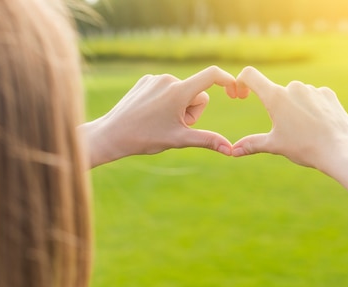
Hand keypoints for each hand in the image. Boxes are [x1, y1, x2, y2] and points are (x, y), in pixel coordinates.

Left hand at [79, 66, 237, 167]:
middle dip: (192, 111)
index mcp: (179, 92)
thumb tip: (231, 150)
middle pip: (196, 93)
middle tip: (174, 126)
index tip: (235, 90)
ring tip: (159, 121)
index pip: (212, 75)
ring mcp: (155, 78)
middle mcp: (168, 80)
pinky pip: (166, 89)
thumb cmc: (145, 138)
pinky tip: (150, 113)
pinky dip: (165, 101)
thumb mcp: (179, 140)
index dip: (227, 80)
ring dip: (178, 107)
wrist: (112, 134)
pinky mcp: (145, 80)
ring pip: (181, 92)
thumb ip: (207, 140)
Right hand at [232, 66, 347, 170]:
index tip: (243, 95)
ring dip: (295, 109)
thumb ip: (252, 144)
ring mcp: (312, 89)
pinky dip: (312, 109)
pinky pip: (314, 98)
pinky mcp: (327, 94)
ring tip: (306, 131)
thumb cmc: (304, 147)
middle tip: (287, 131)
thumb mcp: (275, 145)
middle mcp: (293, 87)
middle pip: (276, 93)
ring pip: (296, 96)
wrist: (339, 150)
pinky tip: (319, 125)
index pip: (250, 75)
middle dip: (277, 109)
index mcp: (276, 97)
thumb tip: (233, 151)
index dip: (241, 81)